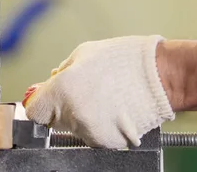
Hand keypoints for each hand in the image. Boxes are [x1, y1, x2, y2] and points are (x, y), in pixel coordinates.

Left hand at [23, 36, 174, 148]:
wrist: (162, 77)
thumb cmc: (126, 61)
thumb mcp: (84, 53)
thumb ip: (61, 72)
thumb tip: (48, 86)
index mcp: (63, 90)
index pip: (34, 110)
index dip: (40, 102)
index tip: (45, 99)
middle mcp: (74, 115)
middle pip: (54, 120)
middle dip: (63, 106)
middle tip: (85, 91)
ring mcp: (91, 132)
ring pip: (74, 128)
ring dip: (82, 116)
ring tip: (104, 98)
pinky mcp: (108, 143)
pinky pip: (93, 135)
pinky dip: (100, 125)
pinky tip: (113, 110)